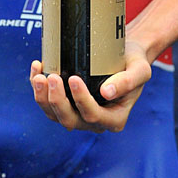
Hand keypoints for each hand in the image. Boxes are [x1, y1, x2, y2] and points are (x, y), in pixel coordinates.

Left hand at [30, 40, 151, 131]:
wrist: (125, 56)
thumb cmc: (134, 63)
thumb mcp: (140, 69)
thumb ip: (128, 81)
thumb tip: (107, 92)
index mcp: (114, 118)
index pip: (93, 115)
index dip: (82, 101)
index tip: (75, 78)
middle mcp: (94, 121)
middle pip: (70, 120)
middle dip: (58, 101)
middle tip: (53, 77)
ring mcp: (78, 114)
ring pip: (55, 115)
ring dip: (43, 97)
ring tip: (39, 76)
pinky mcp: (66, 103)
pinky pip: (48, 102)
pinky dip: (39, 88)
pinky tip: (37, 67)